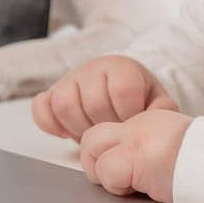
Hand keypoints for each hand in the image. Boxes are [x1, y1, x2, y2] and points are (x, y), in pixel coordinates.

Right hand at [31, 55, 176, 140]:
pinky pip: (41, 108)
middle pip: (92, 102)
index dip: (128, 114)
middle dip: (104, 127)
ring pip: (64, 105)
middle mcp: (93, 68)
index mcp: (122, 67)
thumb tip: (158, 118)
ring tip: (92, 135)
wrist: (120, 90)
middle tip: (112, 134)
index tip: (131, 124)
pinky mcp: (51, 93)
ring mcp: (70, 79)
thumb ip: (162, 110)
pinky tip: (67, 133)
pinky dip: (51, 124)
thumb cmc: (139, 100)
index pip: (122, 90)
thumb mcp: (158, 103)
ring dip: (79, 128)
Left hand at [78, 108, 192, 202]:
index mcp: (148, 122)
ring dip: (107, 177)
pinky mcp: (135, 157)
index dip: (108, 154)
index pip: (109, 134)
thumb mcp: (176, 149)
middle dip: (95, 163)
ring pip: (91, 152)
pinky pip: (107, 172)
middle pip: (92, 137)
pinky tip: (142, 189)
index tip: (121, 173)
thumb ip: (150, 152)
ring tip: (134, 187)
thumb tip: (129, 172)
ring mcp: (134, 139)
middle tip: (119, 181)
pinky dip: (118, 187)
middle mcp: (138, 125)